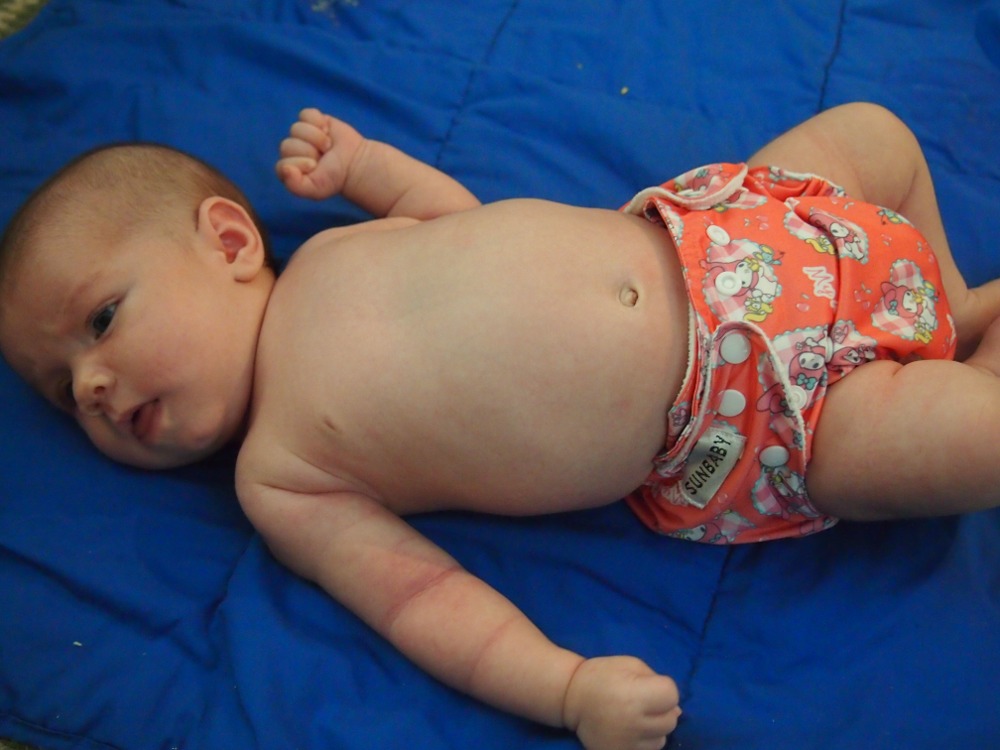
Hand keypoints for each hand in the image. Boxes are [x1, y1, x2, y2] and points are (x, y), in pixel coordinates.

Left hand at [276, 108, 364, 199]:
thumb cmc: (334, 179)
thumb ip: (295, 186)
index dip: (300, 164)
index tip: (315, 167)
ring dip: (316, 137)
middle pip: (288, 145)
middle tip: (323, 157)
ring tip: (327, 146)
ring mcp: (300, 134)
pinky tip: (326, 130)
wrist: (354, 164)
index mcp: (288, 169)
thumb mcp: (315, 189)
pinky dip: (317, 121)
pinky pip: (305, 114)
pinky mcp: (311, 120)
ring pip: (297, 129)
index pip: (282, 164)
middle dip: (310, 151)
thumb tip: (285, 169)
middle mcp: (290, 151)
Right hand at [563, 656, 680, 749]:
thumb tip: (676, 710)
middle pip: (671, 719)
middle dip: (662, 709)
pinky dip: (645, 740)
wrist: (571, 697)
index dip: (664, 688)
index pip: (672, 696)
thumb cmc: (602, 675)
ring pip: (662, 738)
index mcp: (635, 695)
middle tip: (644, 701)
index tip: (649, 685)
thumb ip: (655, 681)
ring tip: (637, 716)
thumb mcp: (630, 664)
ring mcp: (628, 743)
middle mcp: (634, 722)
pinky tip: (632, 729)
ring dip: (655, 727)